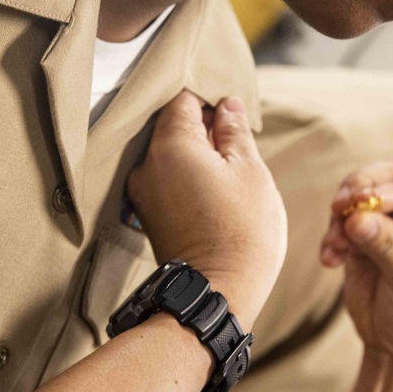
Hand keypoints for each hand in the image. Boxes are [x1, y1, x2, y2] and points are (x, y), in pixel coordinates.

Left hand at [128, 92, 285, 331]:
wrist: (218, 293)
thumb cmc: (243, 230)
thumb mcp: (250, 170)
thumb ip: (235, 131)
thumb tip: (227, 106)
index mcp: (170, 144)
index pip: (182, 98)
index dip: (210, 98)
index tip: (232, 113)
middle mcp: (146, 164)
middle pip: (171, 125)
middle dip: (202, 127)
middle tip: (235, 145)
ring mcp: (142, 192)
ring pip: (168, 154)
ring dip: (196, 155)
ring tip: (227, 173)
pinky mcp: (147, 215)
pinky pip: (165, 180)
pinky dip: (186, 178)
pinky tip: (213, 194)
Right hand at [320, 159, 392, 377]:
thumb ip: (388, 246)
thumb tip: (356, 217)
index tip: (363, 202)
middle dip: (364, 188)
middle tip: (339, 205)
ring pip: (367, 190)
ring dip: (344, 212)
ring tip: (335, 245)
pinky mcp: (370, 232)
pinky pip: (347, 216)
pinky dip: (334, 232)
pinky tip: (330, 259)